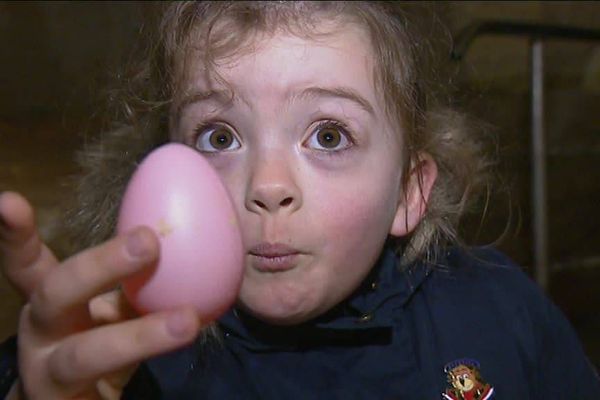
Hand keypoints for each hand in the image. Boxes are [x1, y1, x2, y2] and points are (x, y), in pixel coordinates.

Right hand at [0, 192, 202, 398]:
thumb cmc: (99, 344)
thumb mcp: (112, 311)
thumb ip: (136, 283)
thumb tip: (181, 242)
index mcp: (50, 300)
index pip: (25, 262)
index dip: (16, 235)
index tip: (10, 201)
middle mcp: (42, 332)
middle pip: (57, 294)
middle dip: (101, 265)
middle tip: (148, 240)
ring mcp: (49, 376)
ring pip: (86, 355)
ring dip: (141, 337)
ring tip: (187, 322)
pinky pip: (104, 398)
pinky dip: (141, 380)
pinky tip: (176, 356)